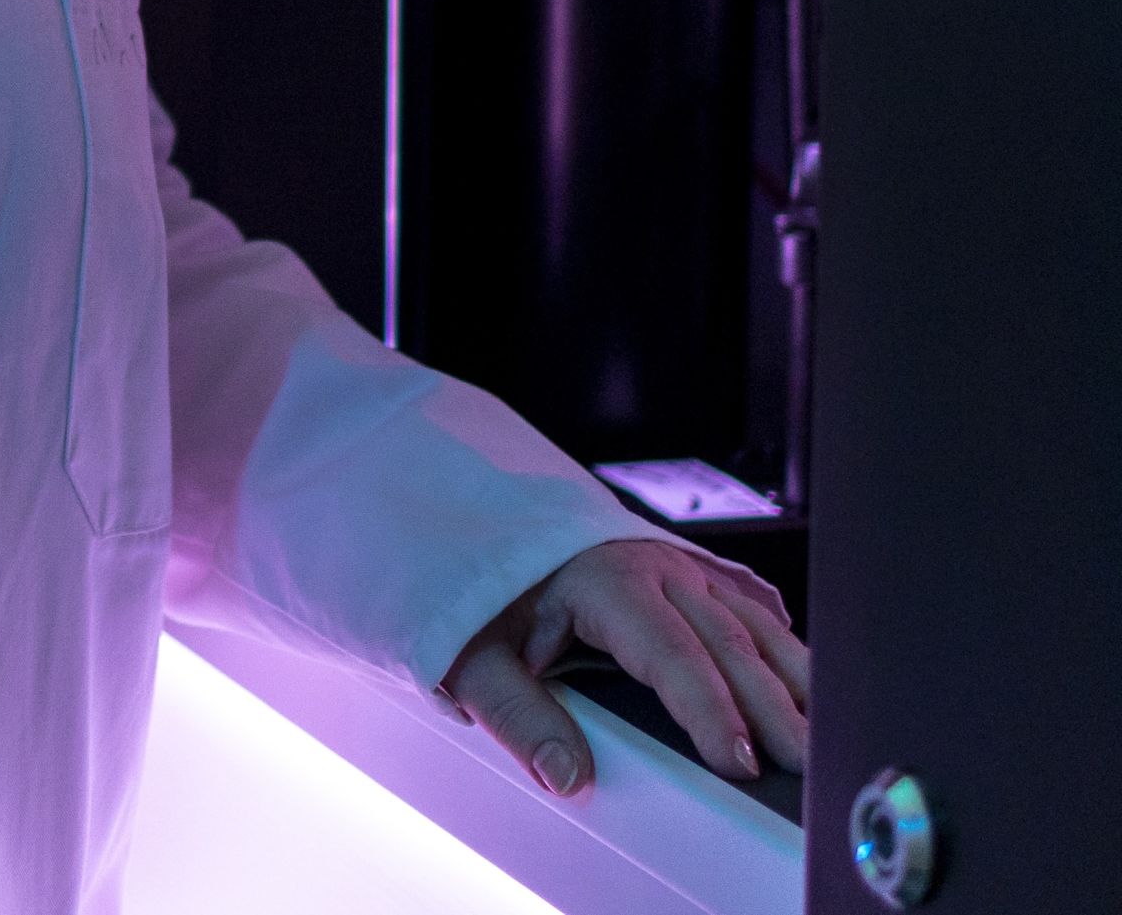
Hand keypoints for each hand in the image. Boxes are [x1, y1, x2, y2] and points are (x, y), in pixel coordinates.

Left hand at [440, 538, 809, 797]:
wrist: (465, 518)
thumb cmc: (475, 592)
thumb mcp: (471, 653)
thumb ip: (516, 715)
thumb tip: (566, 776)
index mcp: (606, 579)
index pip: (673, 653)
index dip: (711, 709)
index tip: (741, 762)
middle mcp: (654, 565)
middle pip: (730, 641)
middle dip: (775, 709)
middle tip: (809, 768)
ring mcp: (678, 563)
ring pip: (754, 621)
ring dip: (795, 678)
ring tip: (829, 734)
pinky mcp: (690, 570)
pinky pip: (749, 602)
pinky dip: (782, 640)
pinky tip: (808, 673)